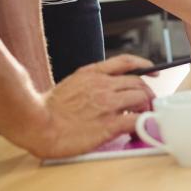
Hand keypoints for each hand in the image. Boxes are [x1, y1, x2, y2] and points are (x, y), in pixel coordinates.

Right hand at [15, 54, 155, 158]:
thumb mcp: (70, 84)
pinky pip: (137, 120)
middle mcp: (103, 85)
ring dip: (146, 107)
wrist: (37, 124)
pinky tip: (142, 127)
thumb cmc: (47, 110)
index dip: (143, 64)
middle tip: (146, 103)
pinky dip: (144, 122)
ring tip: (142, 116)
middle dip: (146, 92)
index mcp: (92, 74)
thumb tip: (107, 92)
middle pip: (137, 82)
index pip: (125, 62)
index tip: (153, 69)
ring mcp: (107, 104)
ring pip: (140, 98)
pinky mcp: (109, 124)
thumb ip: (90, 84)